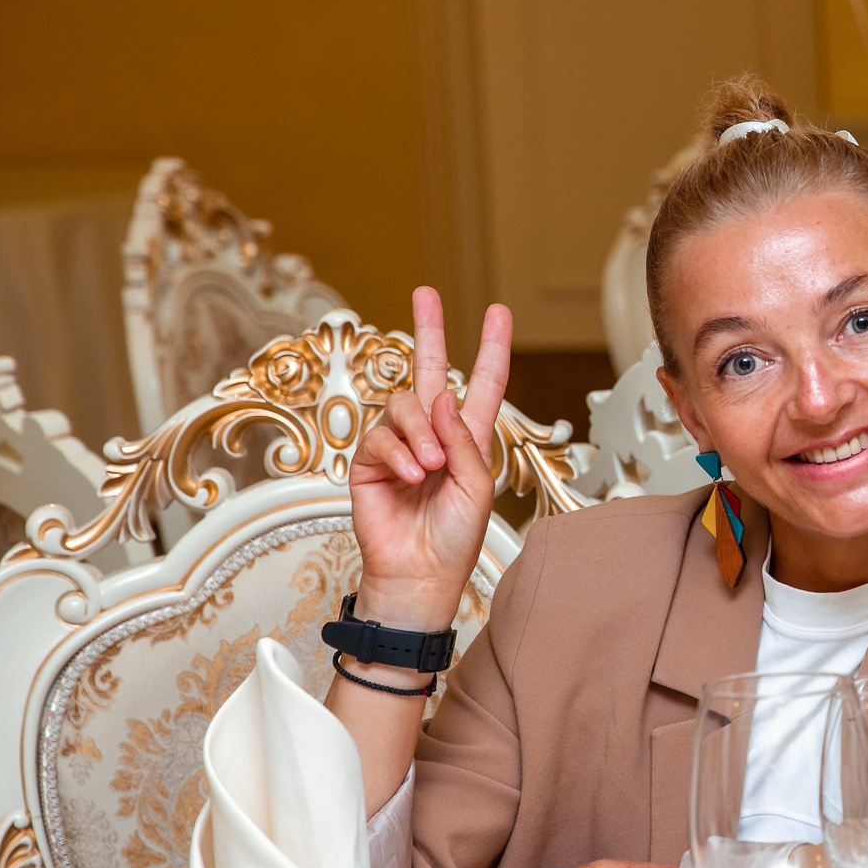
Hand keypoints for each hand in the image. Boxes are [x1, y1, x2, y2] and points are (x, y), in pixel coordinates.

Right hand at [350, 287, 513, 631]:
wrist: (420, 575)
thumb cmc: (455, 538)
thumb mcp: (477, 488)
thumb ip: (465, 440)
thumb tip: (443, 395)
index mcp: (468, 438)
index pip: (480, 384)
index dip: (491, 348)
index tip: (498, 312)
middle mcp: (433, 434)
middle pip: (428, 370)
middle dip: (429, 330)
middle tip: (426, 293)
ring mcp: (399, 445)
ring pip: (405, 406)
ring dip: (421, 434)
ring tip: (431, 469)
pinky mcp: (368, 461)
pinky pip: (380, 436)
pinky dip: (399, 454)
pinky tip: (412, 476)